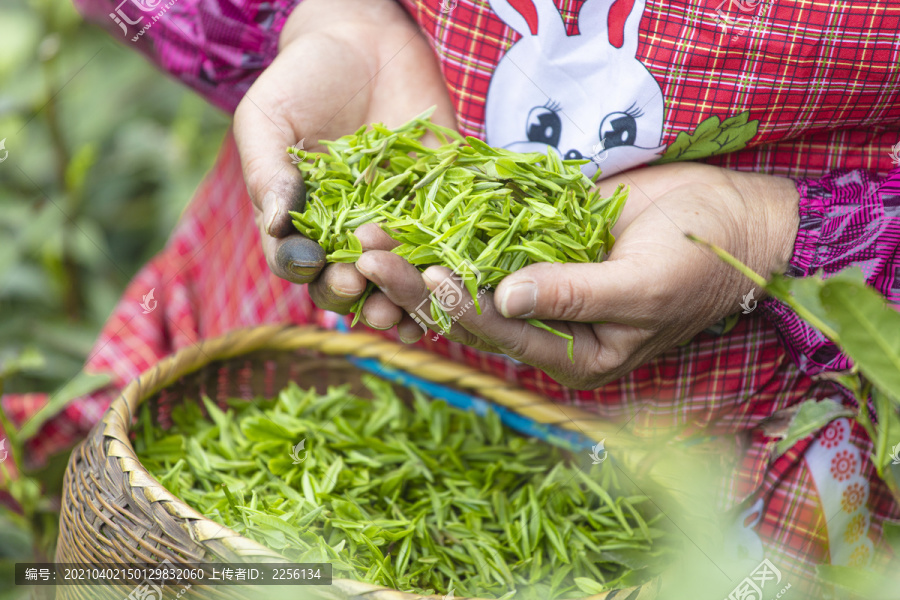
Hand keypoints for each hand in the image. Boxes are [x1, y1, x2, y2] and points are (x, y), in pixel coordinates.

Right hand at [233, 0, 454, 301]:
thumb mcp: (269, 119)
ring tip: (405, 305)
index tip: (316, 265)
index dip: (305, 269)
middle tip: (361, 288)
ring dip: (400, 295)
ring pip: (395, 274)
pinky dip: (444, 267)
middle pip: (345, 280)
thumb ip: (269, 172)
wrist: (364, 40)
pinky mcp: (436, 204)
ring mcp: (393, 220)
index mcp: (301, 218)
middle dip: (352, 292)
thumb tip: (276, 224)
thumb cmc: (303, 78)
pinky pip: (442, 243)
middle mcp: (345, 230)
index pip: (296, 260)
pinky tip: (448, 283)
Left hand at [354, 162, 799, 388]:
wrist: (731, 216)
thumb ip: (580, 295)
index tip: (425, 274)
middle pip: (469, 309)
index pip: (504, 333)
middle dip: (416, 283)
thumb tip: (507, 296)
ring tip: (369, 232)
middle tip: (367, 253)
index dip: (462, 306)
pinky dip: (447, 230)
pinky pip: (485, 240)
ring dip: (417, 254)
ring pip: (466, 275)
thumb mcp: (646, 283)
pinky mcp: (537, 244)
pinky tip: (405, 213)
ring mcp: (538, 282)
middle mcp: (546, 324)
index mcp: (572, 352)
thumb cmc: (701, 259)